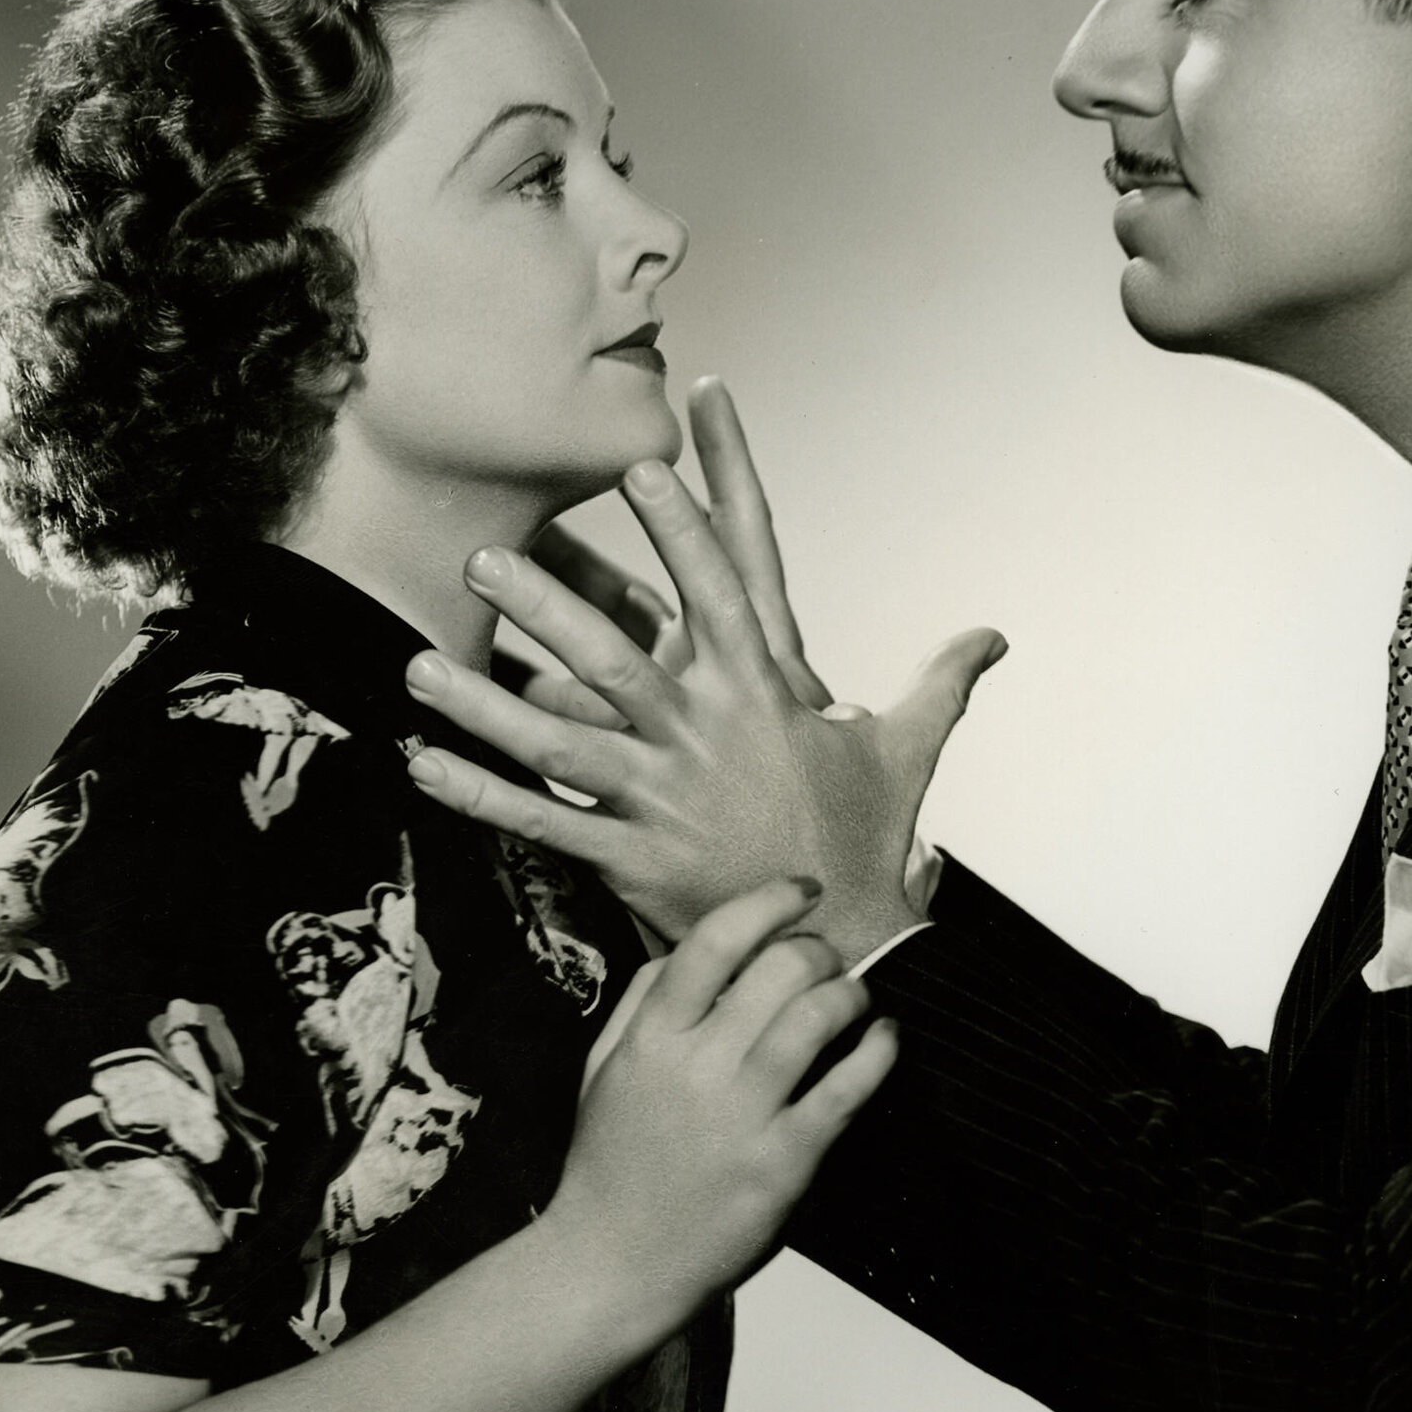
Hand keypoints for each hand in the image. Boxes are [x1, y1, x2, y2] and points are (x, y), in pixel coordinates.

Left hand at [406, 429, 1005, 964]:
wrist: (845, 951)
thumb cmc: (868, 845)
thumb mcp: (906, 753)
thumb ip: (940, 683)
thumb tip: (993, 637)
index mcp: (763, 694)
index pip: (721, 588)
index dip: (687, 520)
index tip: (648, 460)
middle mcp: (706, 736)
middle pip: (616, 658)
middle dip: (549, 607)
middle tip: (487, 559)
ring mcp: (664, 797)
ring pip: (560, 739)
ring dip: (485, 703)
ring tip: (418, 664)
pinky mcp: (633, 858)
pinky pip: (543, 822)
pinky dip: (480, 796)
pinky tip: (423, 765)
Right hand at [540, 876, 896, 1329]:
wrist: (613, 1265)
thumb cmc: (609, 1165)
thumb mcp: (603, 1070)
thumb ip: (641, 1002)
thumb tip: (689, 948)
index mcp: (651, 1039)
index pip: (714, 940)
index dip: (768, 901)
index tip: (802, 891)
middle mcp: (697, 1067)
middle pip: (779, 969)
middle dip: (818, 950)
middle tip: (827, 961)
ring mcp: (744, 1115)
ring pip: (819, 1017)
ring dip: (852, 993)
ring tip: (857, 998)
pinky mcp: (785, 1162)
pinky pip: (848, 1087)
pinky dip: (878, 1051)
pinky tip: (884, 1039)